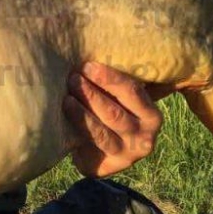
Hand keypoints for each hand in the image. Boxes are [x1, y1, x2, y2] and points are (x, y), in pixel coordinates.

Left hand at [63, 62, 169, 177]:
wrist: (101, 151)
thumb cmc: (111, 112)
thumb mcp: (121, 99)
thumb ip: (115, 84)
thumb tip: (94, 46)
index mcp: (151, 115)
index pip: (132, 92)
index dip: (109, 78)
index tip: (87, 66)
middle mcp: (144, 137)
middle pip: (114, 112)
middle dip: (91, 94)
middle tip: (71, 78)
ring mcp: (126, 155)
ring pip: (101, 131)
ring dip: (80, 113)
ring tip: (65, 97)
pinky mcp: (107, 167)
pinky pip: (88, 147)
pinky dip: (75, 131)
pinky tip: (61, 119)